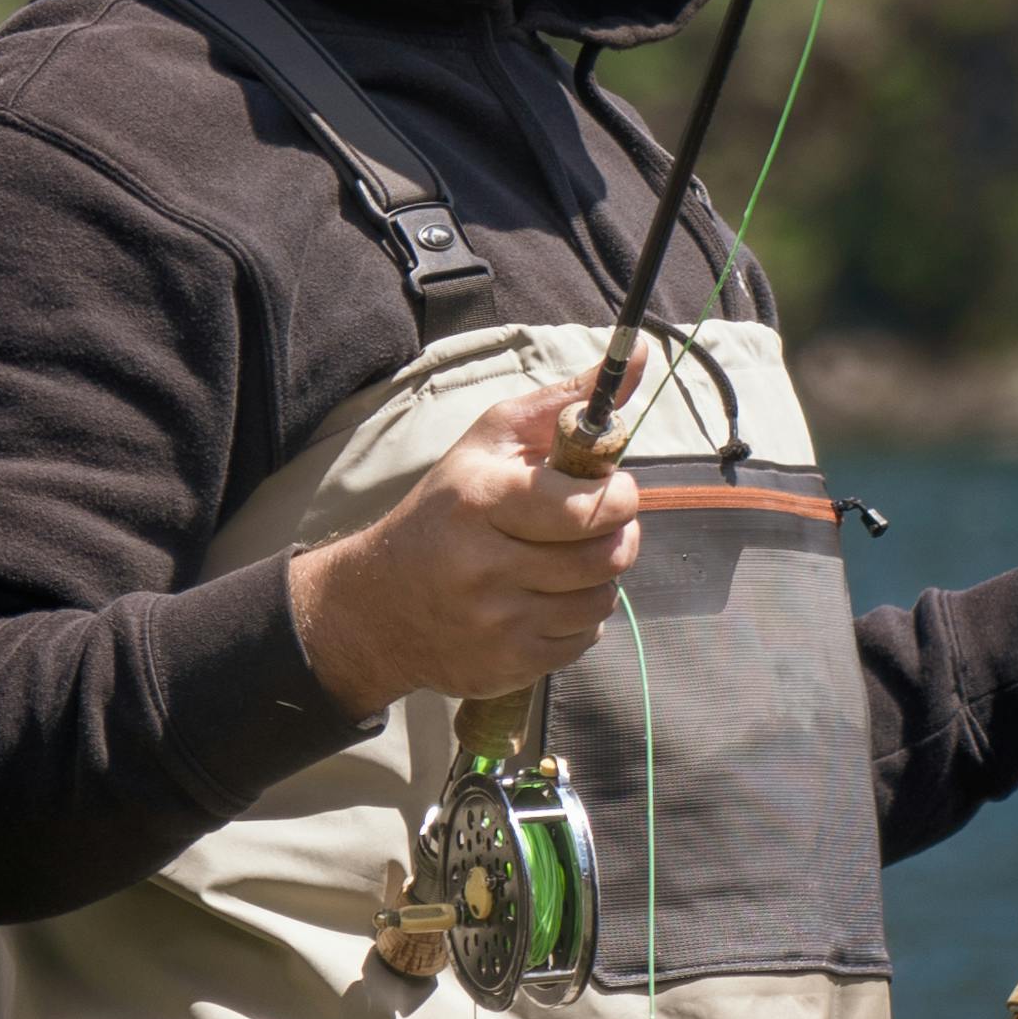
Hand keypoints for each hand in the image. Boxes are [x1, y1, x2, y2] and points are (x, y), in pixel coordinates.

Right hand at [290, 376, 642, 717]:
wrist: (377, 605)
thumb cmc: (445, 509)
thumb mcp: (489, 442)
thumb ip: (565, 403)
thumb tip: (640, 355)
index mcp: (482, 500)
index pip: (585, 507)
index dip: (619, 497)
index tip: (615, 489)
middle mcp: (486, 565)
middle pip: (604, 556)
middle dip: (618, 534)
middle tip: (598, 522)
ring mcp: (496, 621)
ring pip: (600, 599)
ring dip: (600, 576)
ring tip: (569, 559)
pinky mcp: (506, 664)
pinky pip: (583, 639)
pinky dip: (579, 616)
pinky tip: (548, 596)